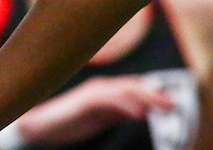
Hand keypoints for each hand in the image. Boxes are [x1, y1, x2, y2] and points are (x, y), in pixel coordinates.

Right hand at [16, 75, 173, 145]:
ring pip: (124, 91)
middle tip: (173, 104)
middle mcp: (100, 88)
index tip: (172, 102)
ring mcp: (92, 94)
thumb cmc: (67, 122)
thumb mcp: (98, 118)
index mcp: (104, 91)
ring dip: (145, 97)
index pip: (133, 88)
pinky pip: (109, 102)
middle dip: (153, 94)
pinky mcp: (85, 102)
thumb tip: (141, 111)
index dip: (153, 93)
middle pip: (132, 86)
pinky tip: (138, 114)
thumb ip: (117, 113)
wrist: (39, 126)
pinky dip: (125, 106)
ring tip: (162, 106)